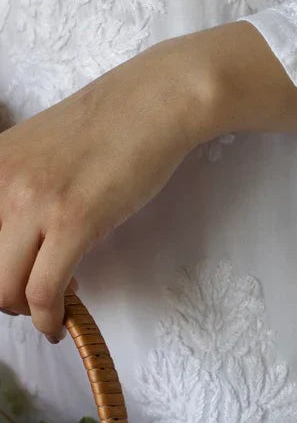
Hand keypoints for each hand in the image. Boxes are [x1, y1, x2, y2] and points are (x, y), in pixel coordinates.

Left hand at [0, 33, 219, 340]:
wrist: (155, 101)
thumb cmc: (110, 124)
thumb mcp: (39, 152)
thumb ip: (16, 190)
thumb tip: (12, 245)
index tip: (14, 275)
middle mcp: (1, 181)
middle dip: (4, 296)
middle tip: (31, 297)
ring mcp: (34, 201)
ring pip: (4, 289)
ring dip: (24, 311)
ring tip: (49, 307)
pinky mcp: (74, 219)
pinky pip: (44, 290)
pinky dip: (48, 317)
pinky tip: (60, 321)